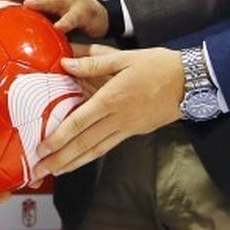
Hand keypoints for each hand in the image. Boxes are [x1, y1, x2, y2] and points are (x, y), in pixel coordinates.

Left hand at [0, 0, 107, 37]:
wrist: (96, 14)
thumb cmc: (63, 17)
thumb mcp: (42, 19)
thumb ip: (25, 24)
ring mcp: (66, 2)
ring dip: (38, 1)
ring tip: (26, 5)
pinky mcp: (81, 12)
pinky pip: (73, 17)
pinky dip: (66, 21)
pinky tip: (59, 28)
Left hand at [34, 46, 183, 176]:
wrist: (190, 83)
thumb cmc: (158, 66)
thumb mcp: (126, 57)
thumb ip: (94, 62)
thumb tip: (66, 63)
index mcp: (112, 99)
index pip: (79, 123)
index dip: (59, 138)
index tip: (42, 149)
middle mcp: (117, 118)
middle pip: (83, 143)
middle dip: (59, 158)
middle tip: (39, 170)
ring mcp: (127, 128)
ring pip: (95, 150)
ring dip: (73, 163)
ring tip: (55, 172)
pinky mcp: (134, 132)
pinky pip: (107, 147)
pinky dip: (90, 156)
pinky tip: (79, 160)